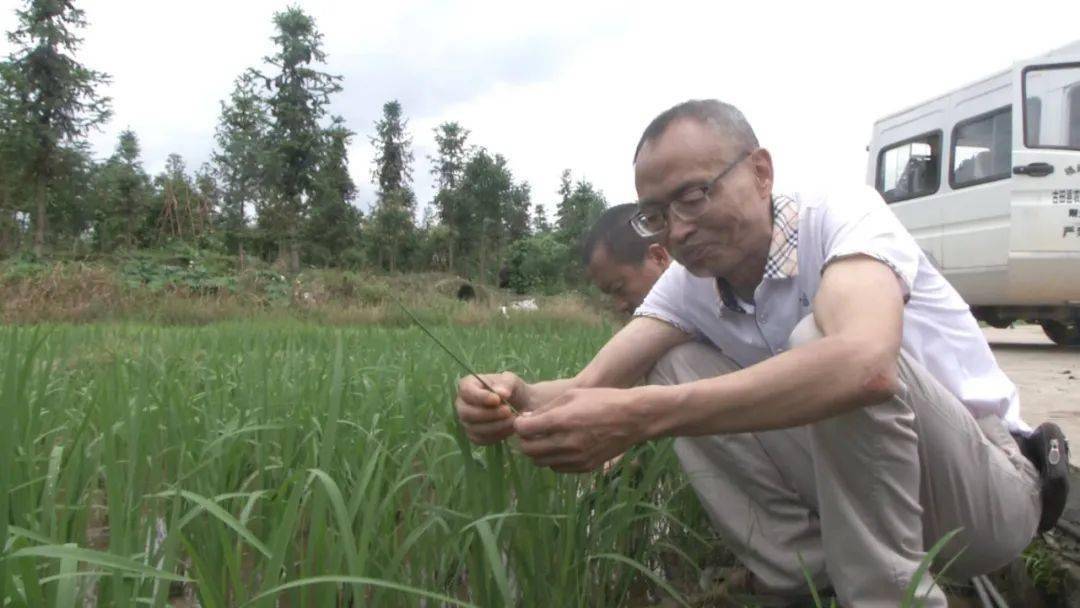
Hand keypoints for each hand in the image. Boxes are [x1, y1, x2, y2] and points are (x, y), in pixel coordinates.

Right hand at [455, 372, 529, 444]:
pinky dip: (496, 436)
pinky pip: (480, 439)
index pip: (466, 391)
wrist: (519, 406)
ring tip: (513, 420)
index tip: (497, 400)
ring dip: (495, 426)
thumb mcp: (512, 381)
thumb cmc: (511, 390)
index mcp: (468, 385)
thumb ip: (506, 384)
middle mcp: (462, 404)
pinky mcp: (473, 435)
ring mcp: (466, 421)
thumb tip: (500, 393)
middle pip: (466, 412)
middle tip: (508, 411)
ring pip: (473, 428)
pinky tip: (509, 429)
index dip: (480, 397)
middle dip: (489, 414)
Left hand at [513, 387, 649, 472]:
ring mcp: (577, 458)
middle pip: (528, 450)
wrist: (634, 418)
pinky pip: (558, 468)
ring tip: (545, 440)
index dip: (519, 424)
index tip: (524, 421)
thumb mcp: (572, 395)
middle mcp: (567, 442)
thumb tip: (527, 420)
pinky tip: (560, 447)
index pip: (524, 430)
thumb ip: (546, 409)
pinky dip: (553, 459)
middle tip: (530, 432)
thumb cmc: (602, 400)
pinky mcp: (586, 467)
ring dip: (538, 452)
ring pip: (541, 462)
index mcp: (562, 420)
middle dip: (525, 440)